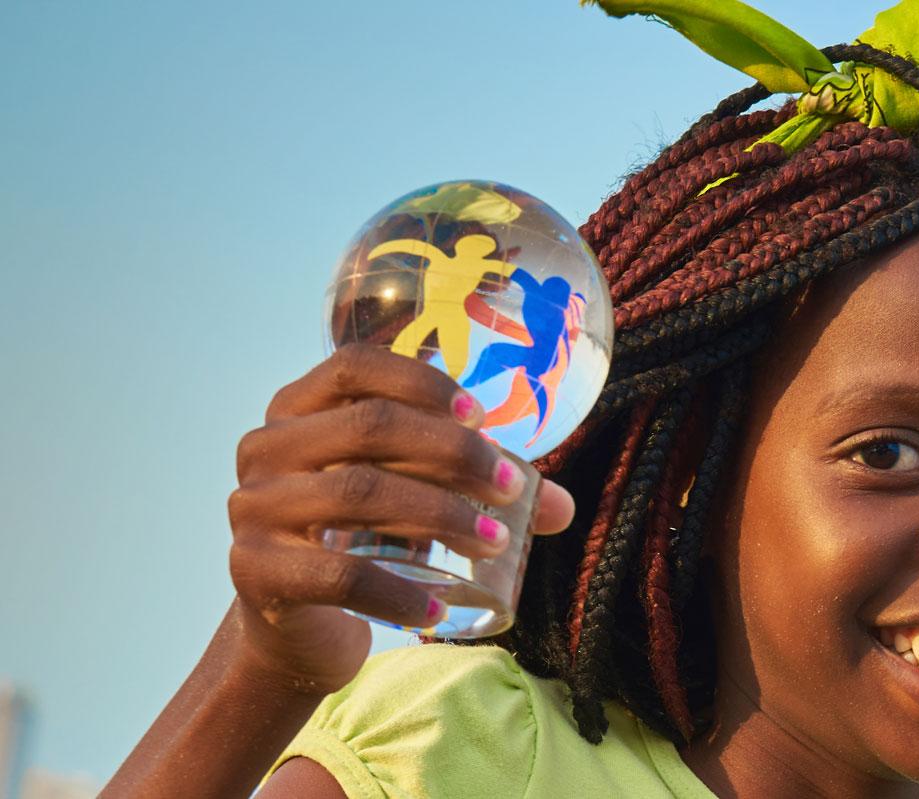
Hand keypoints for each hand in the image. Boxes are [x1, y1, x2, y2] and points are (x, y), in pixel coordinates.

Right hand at [225, 344, 574, 693]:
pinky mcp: (256, 572)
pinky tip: (439, 611)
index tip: (482, 418)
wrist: (295, 628)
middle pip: (369, 426)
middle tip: (511, 489)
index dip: (423, 383)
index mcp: (298, 410)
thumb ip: (479, 490)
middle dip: (454, 453)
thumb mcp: (415, 500)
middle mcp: (265, 448)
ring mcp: (253, 510)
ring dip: (440, 516)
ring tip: (494, 542)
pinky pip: (340, 576)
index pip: (356, 366)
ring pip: (359, 494)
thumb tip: (562, 506)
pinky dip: (399, 594)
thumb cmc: (362, 542)